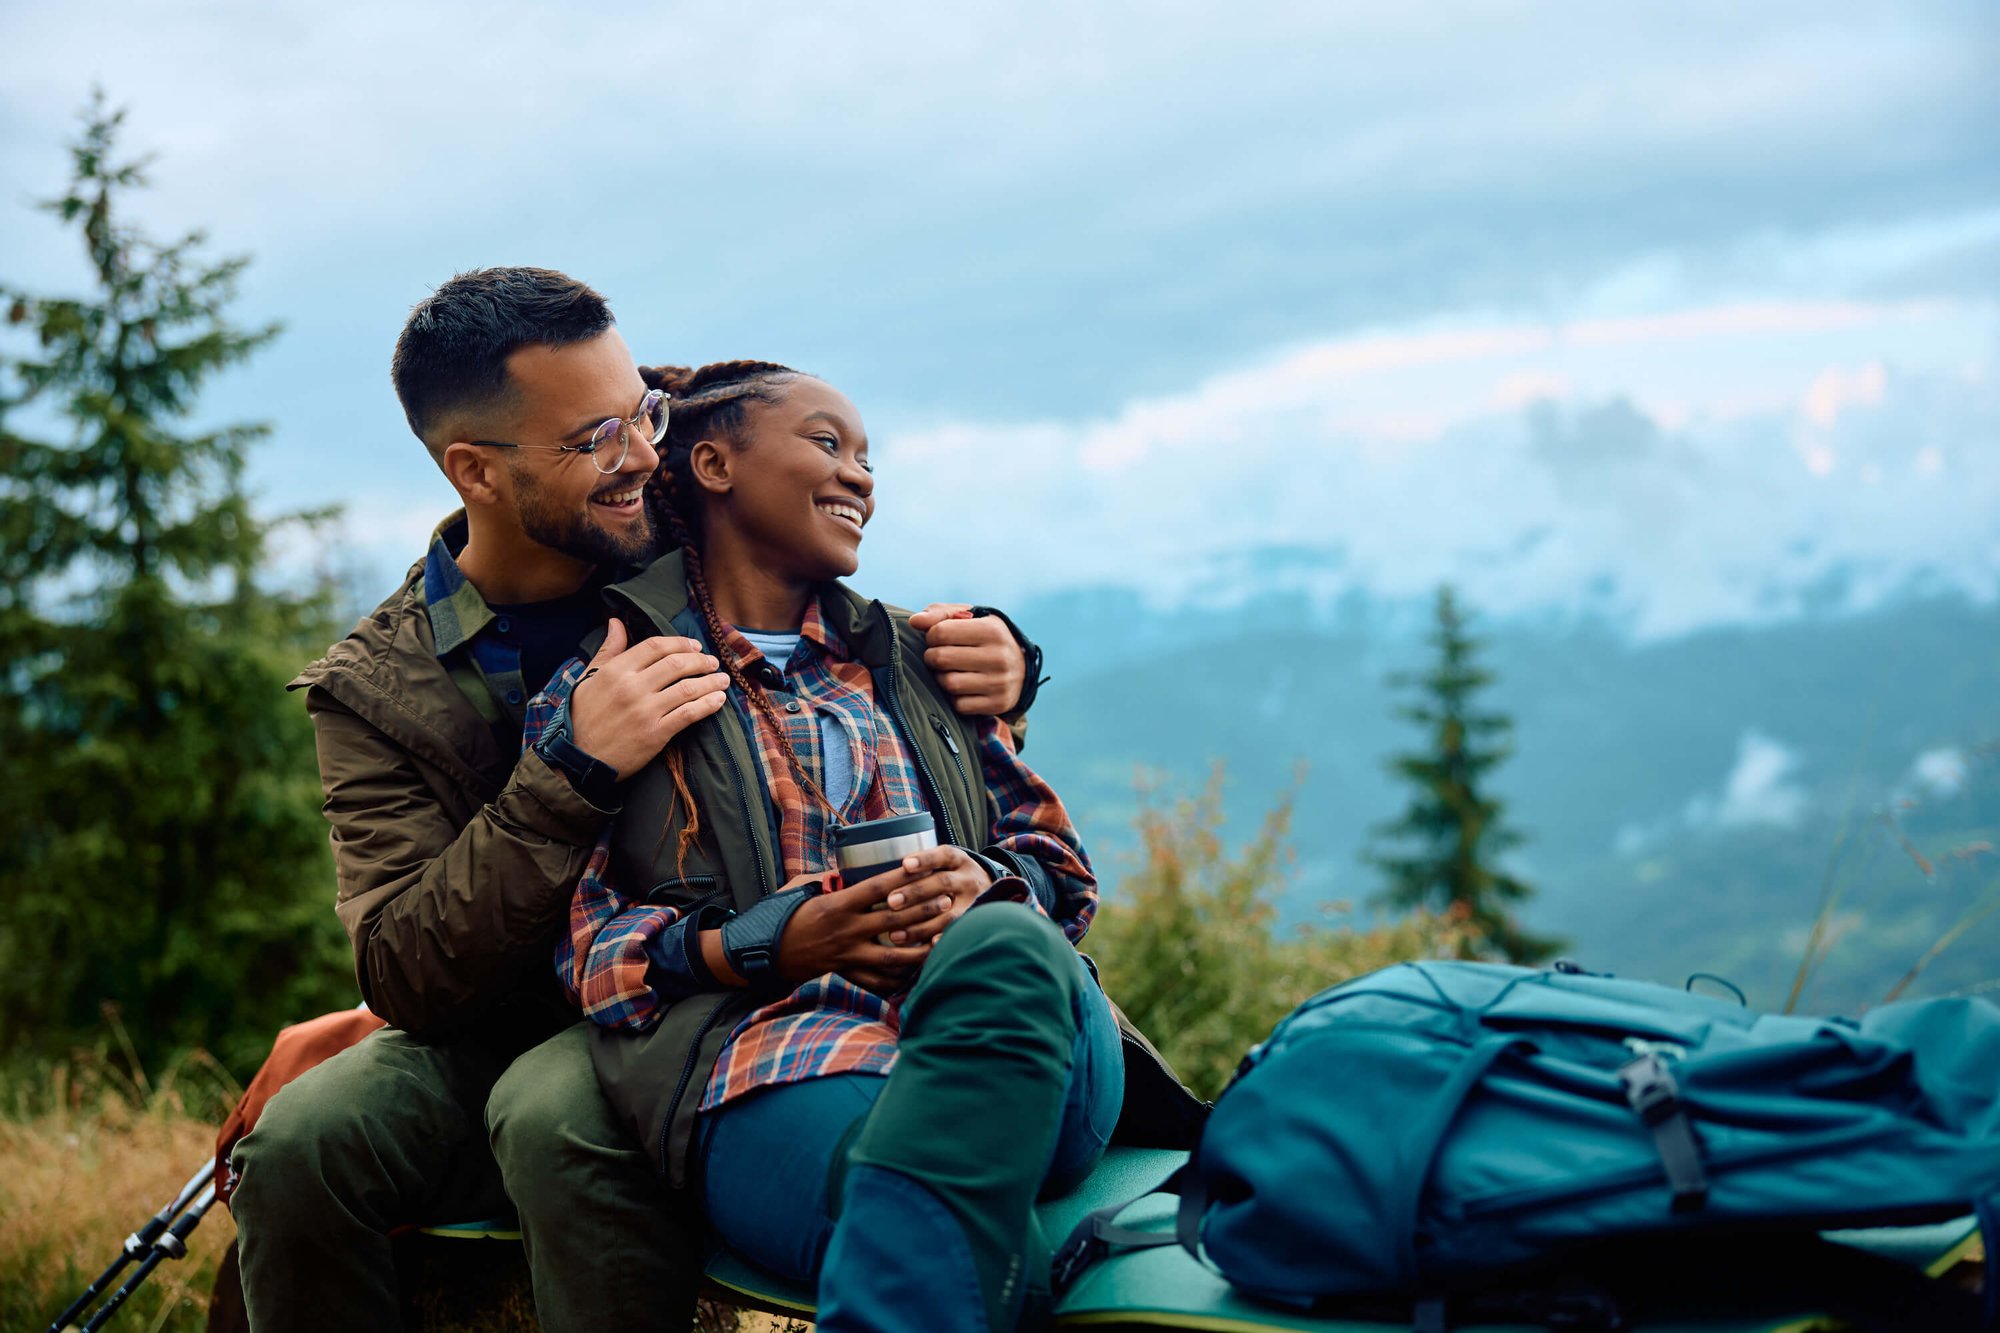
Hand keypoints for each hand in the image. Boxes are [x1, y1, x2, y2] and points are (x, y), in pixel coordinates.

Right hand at [569, 618, 729, 778]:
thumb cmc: (582, 717)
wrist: (578, 759)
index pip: (655, 646)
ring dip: (711, 682)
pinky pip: (688, 714)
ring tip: (722, 680)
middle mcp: (631, 687)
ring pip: (687, 688)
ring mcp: (644, 710)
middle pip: (676, 664)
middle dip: (700, 660)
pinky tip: (718, 700)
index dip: (680, 643)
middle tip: (712, 663)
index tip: (695, 646)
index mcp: (615, 670)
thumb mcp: (589, 678)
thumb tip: (616, 622)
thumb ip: (608, 650)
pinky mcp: (655, 733)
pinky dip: (707, 705)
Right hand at [774, 864, 945, 994]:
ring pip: (893, 955)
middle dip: (923, 910)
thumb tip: (852, 864)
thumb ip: (831, 878)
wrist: (769, 952)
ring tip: (942, 938)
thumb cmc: (788, 915)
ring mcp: (848, 955)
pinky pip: (878, 981)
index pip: (877, 888)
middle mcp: (846, 930)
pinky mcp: (847, 973)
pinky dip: (899, 978)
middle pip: (893, 920)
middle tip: (947, 900)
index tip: (924, 868)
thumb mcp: (806, 888)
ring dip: (920, 948)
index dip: (903, 878)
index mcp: (837, 905)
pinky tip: (918, 971)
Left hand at [877, 845, 993, 947]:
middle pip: (942, 883)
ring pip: (949, 914)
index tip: (905, 865)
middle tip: (890, 902)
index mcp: (957, 860)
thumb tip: (880, 872)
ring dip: (920, 925)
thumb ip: (921, 867)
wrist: (990, 888)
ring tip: (894, 935)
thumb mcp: (944, 864)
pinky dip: (942, 940)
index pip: (942, 855)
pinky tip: (926, 947)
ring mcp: (974, 902)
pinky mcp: (975, 923)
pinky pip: (957, 934)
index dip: (924, 860)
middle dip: (915, 893)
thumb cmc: (950, 876)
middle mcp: (968, 879)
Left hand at [909, 603, 1024, 715]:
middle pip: (941, 659)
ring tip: (948, 671)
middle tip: (938, 656)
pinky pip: (959, 705)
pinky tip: (961, 688)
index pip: (941, 632)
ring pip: (948, 684)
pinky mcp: (998, 704)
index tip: (937, 639)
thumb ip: (940, 614)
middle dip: (932, 657)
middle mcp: (999, 657)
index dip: (931, 636)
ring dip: (941, 678)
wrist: (1021, 668)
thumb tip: (914, 621)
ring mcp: (1000, 682)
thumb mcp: (970, 618)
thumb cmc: (985, 638)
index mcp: (992, 630)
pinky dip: (954, 697)